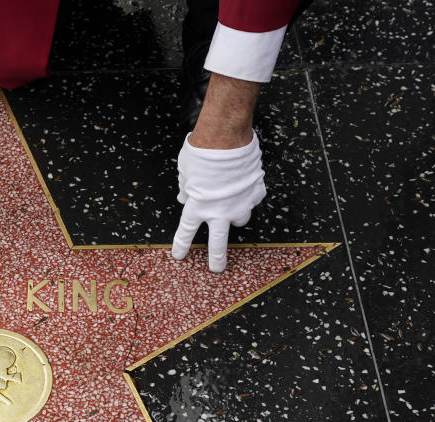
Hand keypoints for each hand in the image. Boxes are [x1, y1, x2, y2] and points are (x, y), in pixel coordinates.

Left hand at [172, 131, 265, 271]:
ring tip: (232, 208)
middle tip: (216, 269)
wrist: (226, 139)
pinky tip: (245, 187)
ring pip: (240, 221)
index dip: (181, 244)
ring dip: (235, 217)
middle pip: (218, 243)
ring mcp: (239, 204)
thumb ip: (186, 188)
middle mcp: (218, 211)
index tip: (179, 255)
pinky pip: (252, 200)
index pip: (186, 231)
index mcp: (197, 207)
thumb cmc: (202, 153)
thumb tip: (185, 196)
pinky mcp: (255, 193)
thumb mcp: (185, 172)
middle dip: (216, 259)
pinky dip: (248, 196)